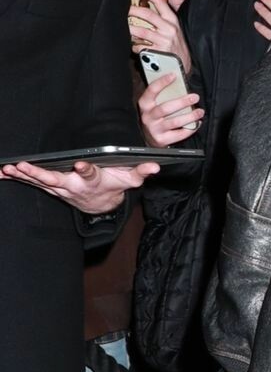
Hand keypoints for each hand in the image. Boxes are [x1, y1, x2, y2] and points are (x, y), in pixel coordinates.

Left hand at [0, 157, 158, 213]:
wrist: (100, 206)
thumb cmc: (113, 186)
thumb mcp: (129, 179)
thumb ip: (140, 171)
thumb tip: (155, 165)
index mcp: (93, 181)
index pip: (90, 174)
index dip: (86, 169)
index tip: (81, 165)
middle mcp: (74, 186)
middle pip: (54, 179)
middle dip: (38, 173)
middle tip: (24, 167)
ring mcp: (60, 188)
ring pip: (39, 182)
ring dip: (22, 176)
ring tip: (8, 168)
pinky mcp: (51, 187)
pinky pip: (32, 183)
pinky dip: (17, 178)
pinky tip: (3, 173)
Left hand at [128, 0, 192, 75]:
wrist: (183, 65)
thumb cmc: (176, 45)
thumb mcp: (173, 28)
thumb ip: (162, 18)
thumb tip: (143, 7)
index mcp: (172, 20)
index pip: (158, 0)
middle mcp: (169, 28)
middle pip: (147, 14)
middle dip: (132, 10)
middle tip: (124, 9)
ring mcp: (164, 40)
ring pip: (141, 31)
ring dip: (130, 29)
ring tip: (125, 28)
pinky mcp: (159, 52)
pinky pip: (141, 47)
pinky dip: (135, 46)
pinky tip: (135, 46)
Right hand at [139, 70, 203, 146]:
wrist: (150, 137)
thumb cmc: (156, 117)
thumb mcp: (154, 104)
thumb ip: (163, 95)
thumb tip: (180, 85)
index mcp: (145, 104)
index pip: (152, 90)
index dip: (162, 82)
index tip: (174, 75)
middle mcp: (148, 116)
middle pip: (165, 108)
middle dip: (182, 102)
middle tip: (195, 97)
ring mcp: (154, 128)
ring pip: (174, 121)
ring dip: (190, 116)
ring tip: (199, 112)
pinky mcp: (162, 139)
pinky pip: (179, 134)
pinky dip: (191, 128)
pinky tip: (197, 123)